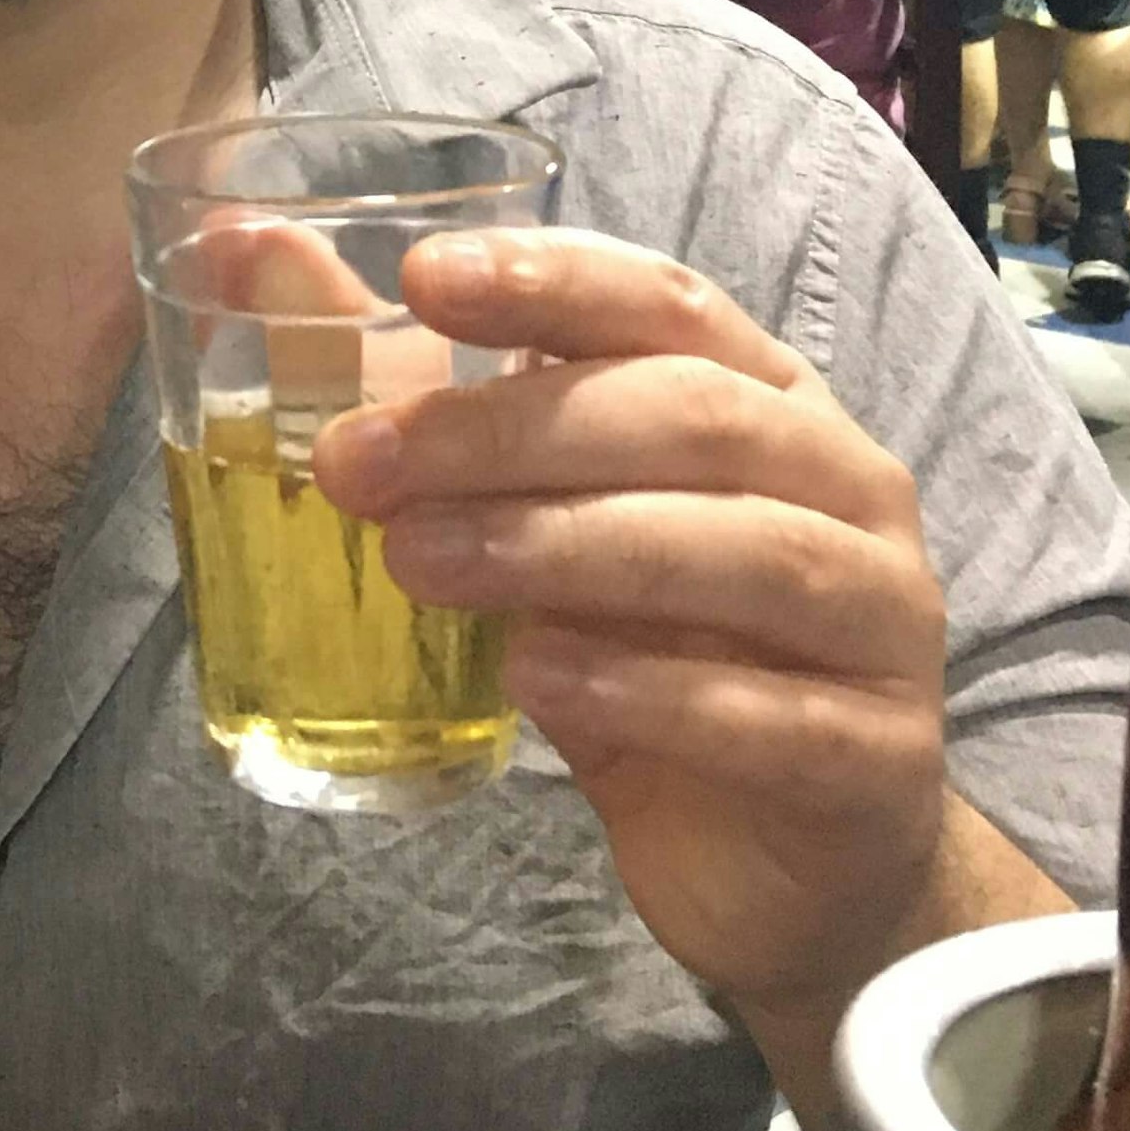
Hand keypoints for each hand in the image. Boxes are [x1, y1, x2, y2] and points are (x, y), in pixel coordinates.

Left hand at [315, 234, 1040, 1025]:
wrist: (789, 870)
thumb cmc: (657, 659)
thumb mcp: (539, 524)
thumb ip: (418, 399)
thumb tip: (249, 260)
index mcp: (768, 399)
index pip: (667, 303)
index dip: (552, 281)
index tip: (420, 280)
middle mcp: (842, 484)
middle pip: (689, 416)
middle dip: (510, 430)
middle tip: (358, 465)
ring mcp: (880, 620)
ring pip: (739, 549)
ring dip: (561, 546)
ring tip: (416, 564)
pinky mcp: (872, 758)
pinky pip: (766, 712)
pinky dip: (642, 689)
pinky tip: (534, 679)